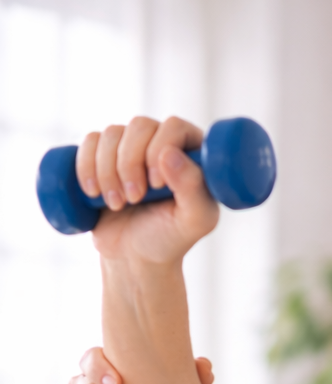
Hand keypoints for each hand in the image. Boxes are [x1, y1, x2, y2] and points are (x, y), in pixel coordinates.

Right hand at [78, 116, 217, 264]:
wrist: (134, 258)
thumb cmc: (169, 239)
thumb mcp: (192, 222)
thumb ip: (194, 189)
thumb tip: (169, 153)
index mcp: (193, 154)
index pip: (175, 126)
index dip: (161, 148)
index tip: (157, 184)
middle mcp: (162, 143)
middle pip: (140, 126)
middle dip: (131, 164)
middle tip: (135, 199)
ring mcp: (132, 147)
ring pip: (112, 133)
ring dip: (108, 170)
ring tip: (117, 204)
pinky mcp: (104, 156)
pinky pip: (90, 141)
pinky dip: (87, 165)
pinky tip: (93, 192)